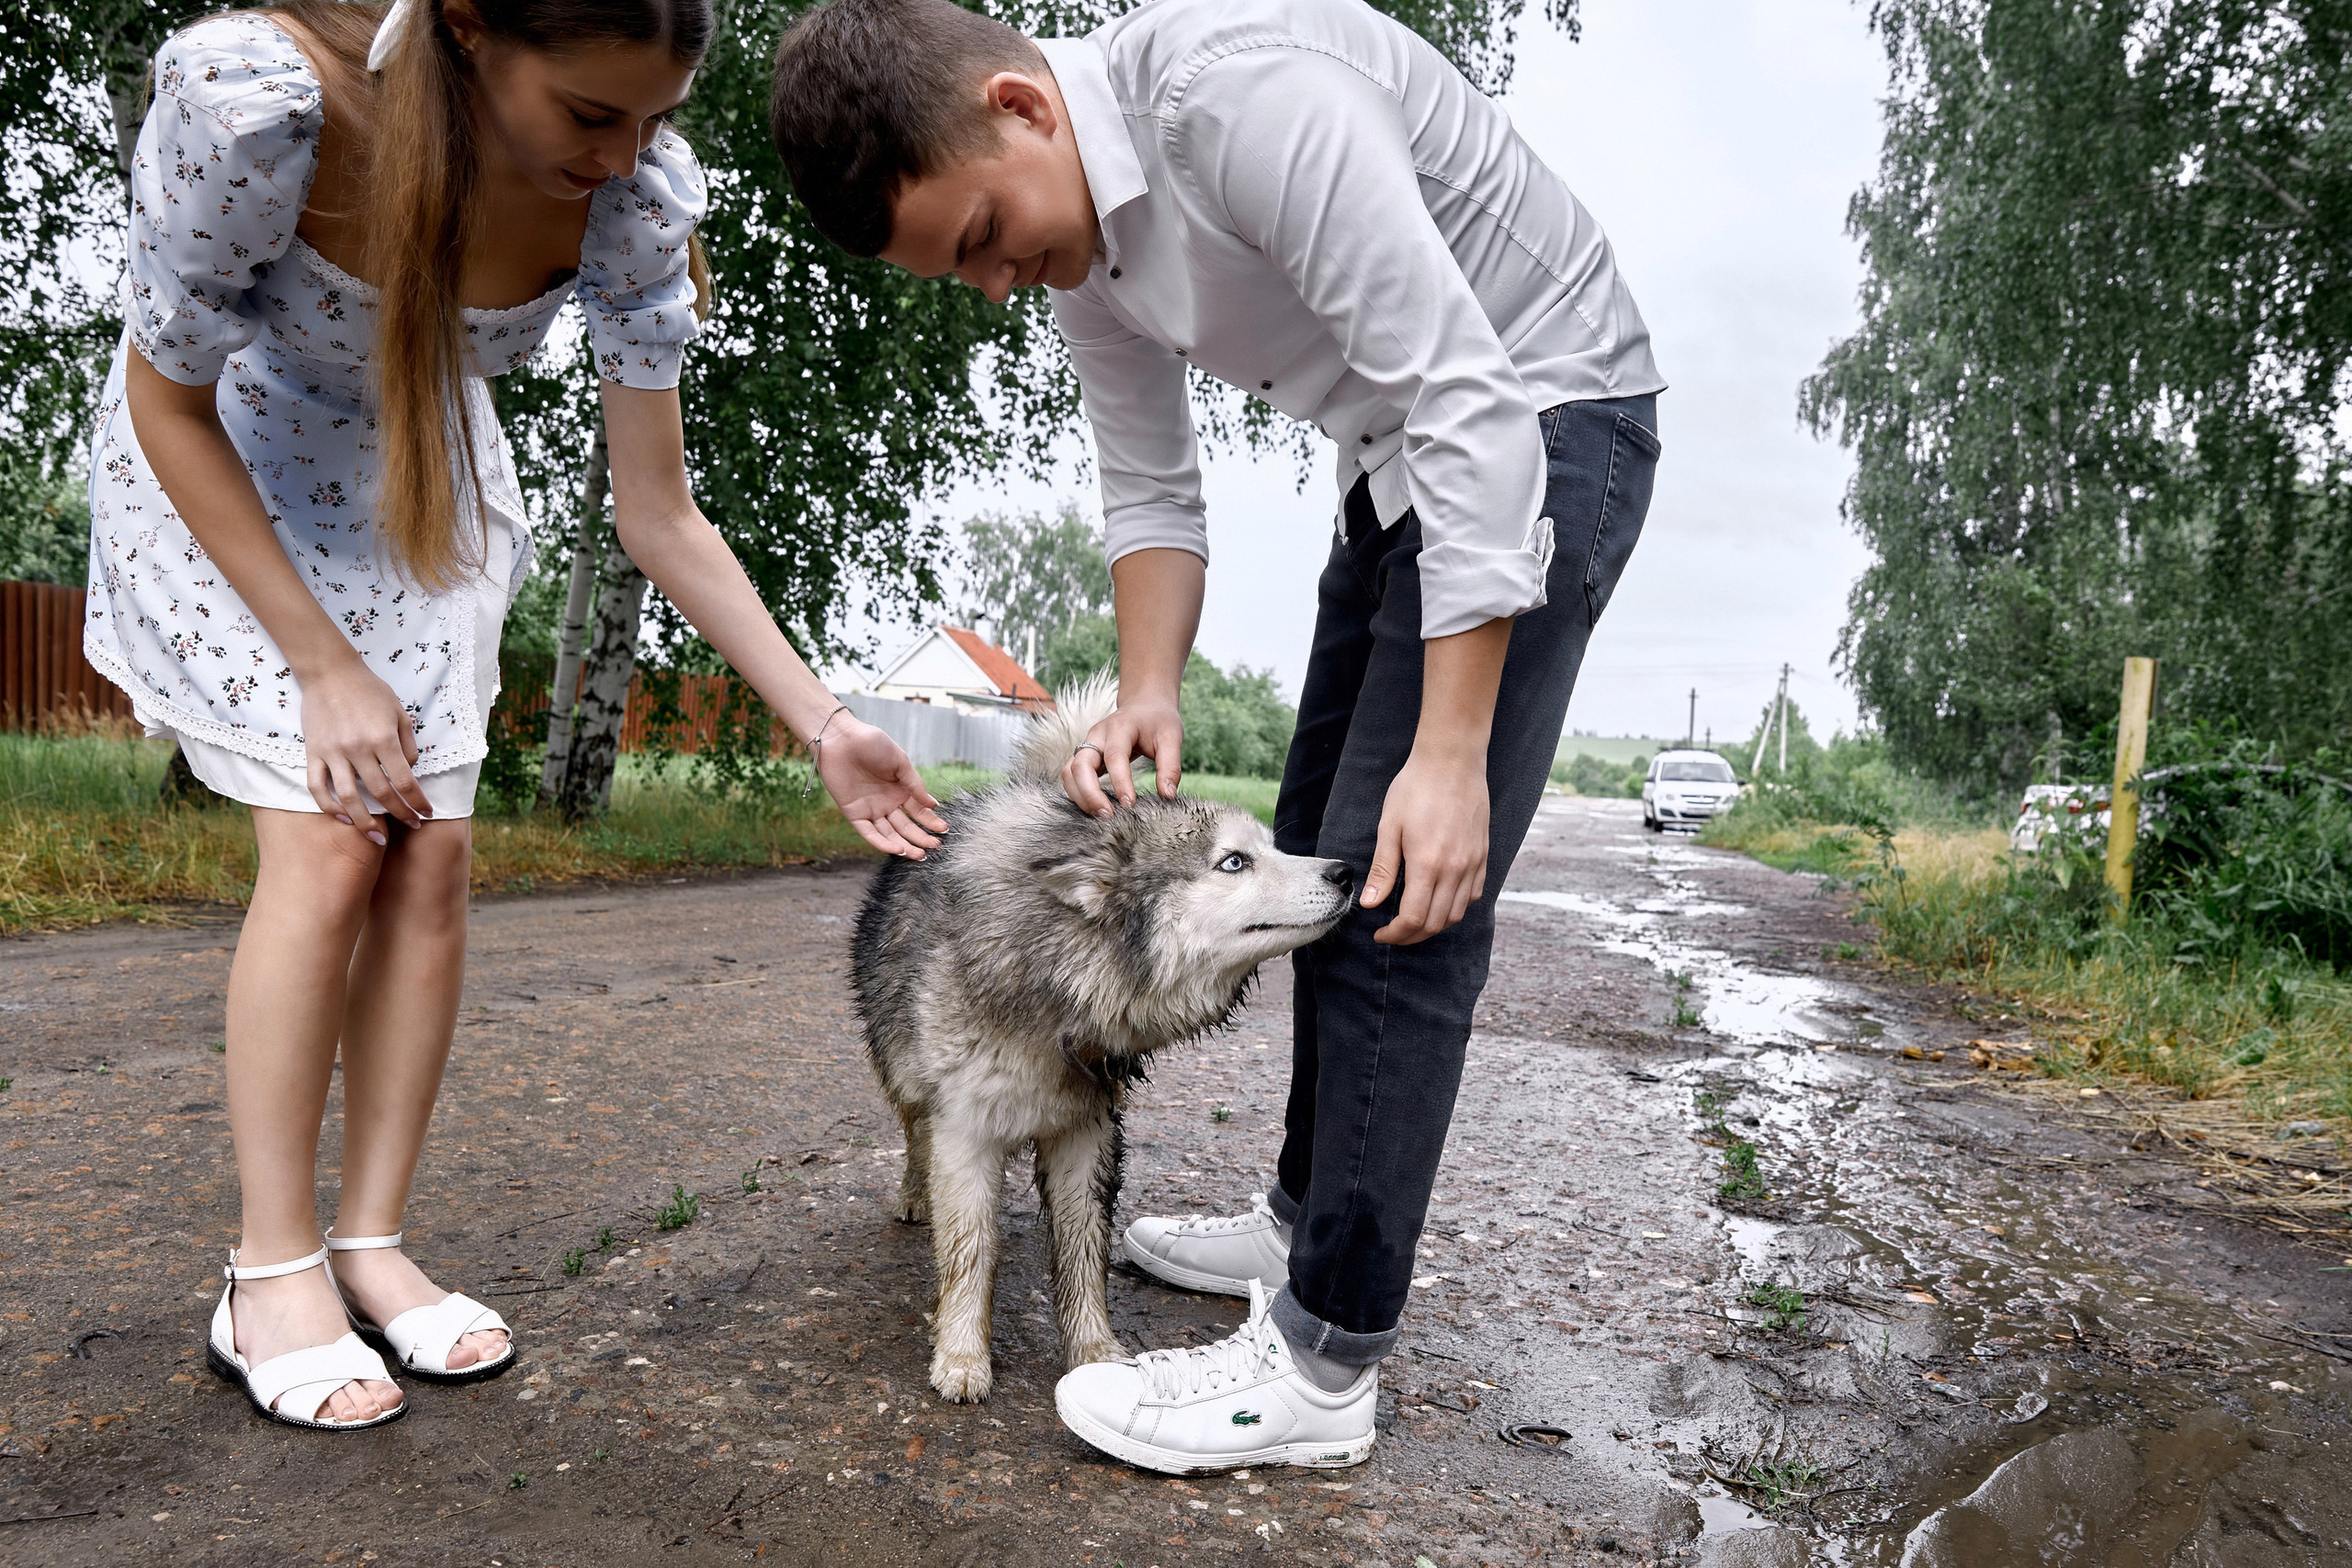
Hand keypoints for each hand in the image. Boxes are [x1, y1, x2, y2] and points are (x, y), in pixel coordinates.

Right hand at [302, 659, 427, 842]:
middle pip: (381, 793)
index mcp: (383, 738)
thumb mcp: (399, 712)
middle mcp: (358, 748)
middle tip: (411, 825)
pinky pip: (317, 787)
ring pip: (348, 797)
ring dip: (365, 822)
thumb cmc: (370, 691)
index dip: (418, 801)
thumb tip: (409, 772)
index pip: (405, 781)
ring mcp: (332, 752)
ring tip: (378, 838)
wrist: (330, 672)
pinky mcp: (312, 753)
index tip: (426, 812)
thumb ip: (407, 744)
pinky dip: (329, 806)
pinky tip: (343, 818)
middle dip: (400, 814)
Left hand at [816, 716, 946, 857]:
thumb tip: (933, 805)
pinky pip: (869, 833)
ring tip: (920, 854)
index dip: (931, 821)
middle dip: (921, 837)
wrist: (841, 739)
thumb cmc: (871, 743)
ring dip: (905, 845)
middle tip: (935, 846)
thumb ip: (915, 784)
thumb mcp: (900, 761)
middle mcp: (886, 802)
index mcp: (899, 789)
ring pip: (890, 833)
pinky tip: (898, 849)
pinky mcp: (854, 813)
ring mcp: (871, 809)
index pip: (918, 811)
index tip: (944, 830)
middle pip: (906, 826)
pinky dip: (883, 843)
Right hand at [1062, 696, 1183, 817]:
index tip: (1130, 805)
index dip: (1120, 782)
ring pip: (1069, 773)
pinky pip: (1071, 777)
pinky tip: (1095, 809)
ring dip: (1080, 797)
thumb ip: (1170, 766)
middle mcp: (1096, 736)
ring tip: (1101, 816)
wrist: (1143, 706)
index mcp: (1119, 727)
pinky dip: (1078, 794)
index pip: (1114, 757)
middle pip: (1080, 765)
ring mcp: (1087, 746)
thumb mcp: (1172, 737)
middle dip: (1090, 794)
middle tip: (1108, 816)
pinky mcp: (1084, 757)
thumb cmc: (1157, 721)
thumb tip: (1168, 796)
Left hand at [1363, 747, 1489, 944]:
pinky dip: (1455, 908)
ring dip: (1433, 926)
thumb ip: (1383, 869)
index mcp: (1427, 864)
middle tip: (1393, 933)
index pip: (1413, 919)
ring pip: (1456, 914)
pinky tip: (1439, 902)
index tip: (1380, 933)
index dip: (1395, 934)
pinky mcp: (1482, 855)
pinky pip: (1473, 895)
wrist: (1452, 761)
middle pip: (1435, 923)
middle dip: (1411, 936)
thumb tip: (1371, 904)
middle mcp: (1455, 869)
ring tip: (1413, 922)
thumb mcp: (1389, 827)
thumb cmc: (1415, 788)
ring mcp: (1473, 863)